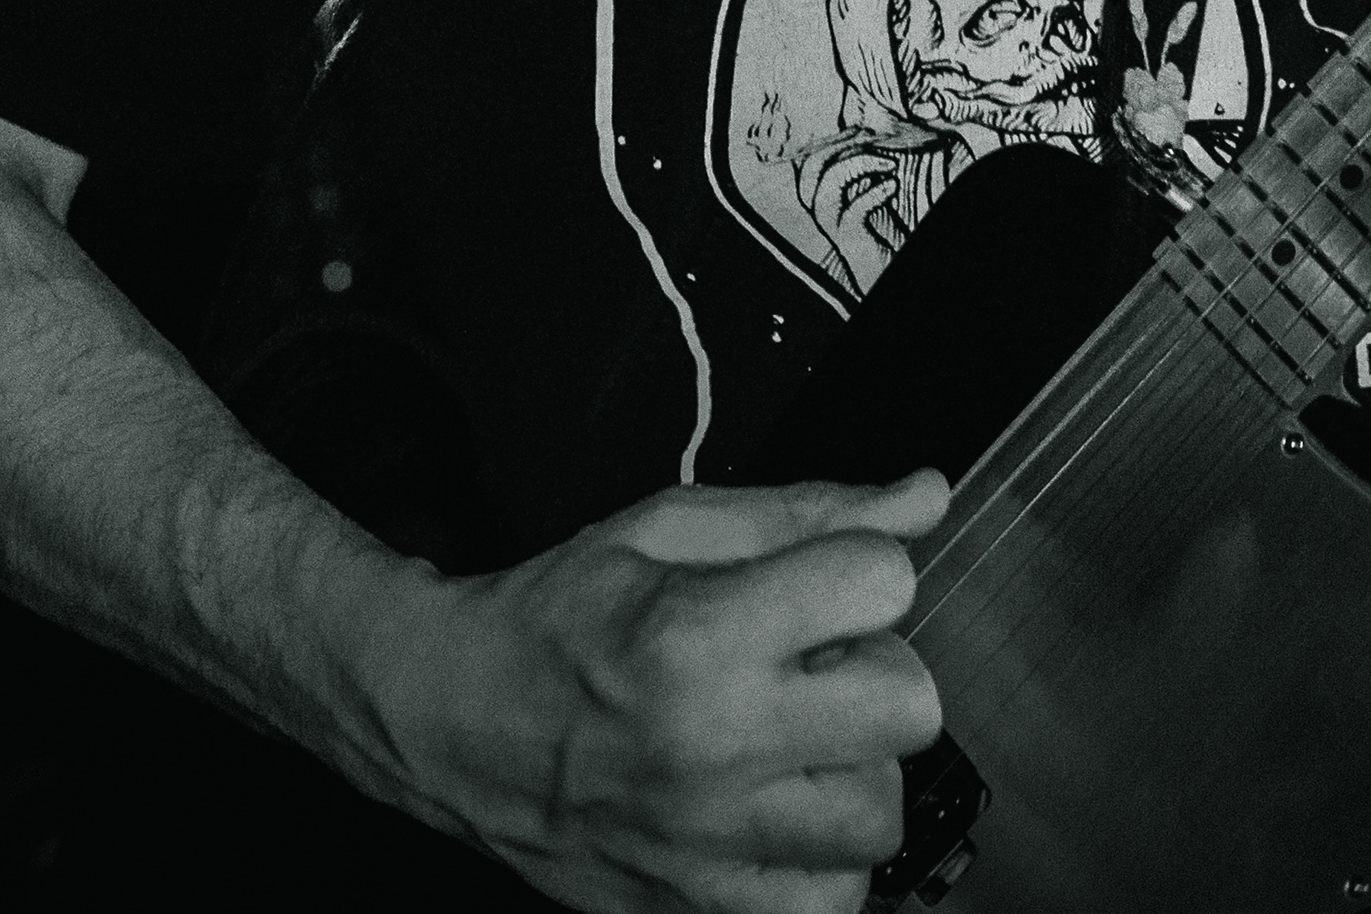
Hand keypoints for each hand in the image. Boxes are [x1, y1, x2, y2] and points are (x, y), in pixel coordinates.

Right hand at [350, 471, 950, 913]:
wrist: (446, 717)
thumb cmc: (558, 618)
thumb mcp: (670, 528)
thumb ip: (808, 511)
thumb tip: (925, 498)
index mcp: (700, 636)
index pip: (884, 583)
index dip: (863, 568)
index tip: (820, 583)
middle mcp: (709, 750)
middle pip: (908, 708)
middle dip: (876, 669)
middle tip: (813, 666)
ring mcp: (701, 846)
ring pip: (876, 821)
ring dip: (854, 772)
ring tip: (797, 742)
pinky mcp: (689, 909)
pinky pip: (825, 907)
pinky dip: (819, 864)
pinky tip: (779, 811)